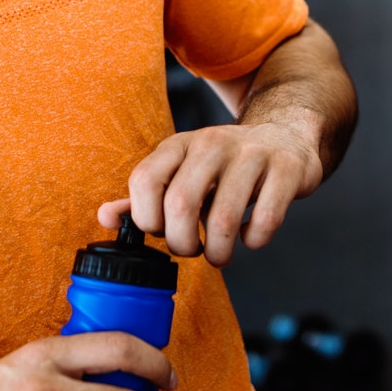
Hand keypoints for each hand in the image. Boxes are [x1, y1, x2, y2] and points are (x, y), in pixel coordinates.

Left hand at [97, 120, 324, 265]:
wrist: (286, 135)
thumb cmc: (225, 166)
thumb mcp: (182, 172)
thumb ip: (144, 197)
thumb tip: (104, 217)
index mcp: (180, 144)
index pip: (144, 181)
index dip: (146, 219)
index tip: (161, 231)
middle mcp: (213, 142)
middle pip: (180, 204)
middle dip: (182, 243)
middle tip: (193, 250)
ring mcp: (252, 153)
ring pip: (224, 219)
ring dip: (218, 252)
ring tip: (220, 254)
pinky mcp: (286, 168)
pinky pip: (266, 219)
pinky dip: (255, 240)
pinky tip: (251, 235)